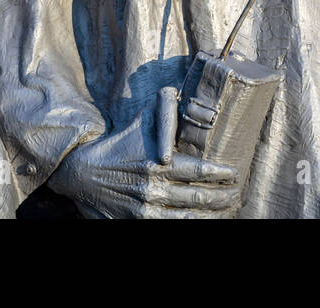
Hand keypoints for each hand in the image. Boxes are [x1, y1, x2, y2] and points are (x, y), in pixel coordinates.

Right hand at [47, 87, 241, 217]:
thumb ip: (163, 110)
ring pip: (189, 216)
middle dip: (223, 196)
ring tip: (227, 208)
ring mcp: (146, 208)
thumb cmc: (116, 146)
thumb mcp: (139, 122)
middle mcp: (154, 187)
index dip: (222, 174)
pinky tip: (203, 219)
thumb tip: (182, 92)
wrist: (82, 174)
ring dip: (213, 213)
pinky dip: (191, 223)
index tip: (235, 173)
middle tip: (237, 193)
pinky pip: (173, 226)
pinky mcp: (139, 221)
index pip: (199, 170)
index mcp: (158, 162)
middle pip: (200, 196)